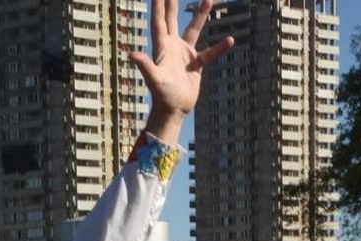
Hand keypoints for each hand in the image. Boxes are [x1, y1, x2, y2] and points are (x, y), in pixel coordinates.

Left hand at [132, 0, 233, 122]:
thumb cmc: (162, 96)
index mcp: (162, 48)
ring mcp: (184, 55)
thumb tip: (131, 55)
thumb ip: (145, 66)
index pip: (160, 23)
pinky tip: (229, 40)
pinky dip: (219, 48)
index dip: (159, 7)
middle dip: (172, 5)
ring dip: (200, 16)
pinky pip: (209, 53)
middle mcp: (173, 48)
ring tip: (209, 0)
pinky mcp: (195, 65)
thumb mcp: (154, 79)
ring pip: (194, 31)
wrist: (173, 110)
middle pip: (173, 21)